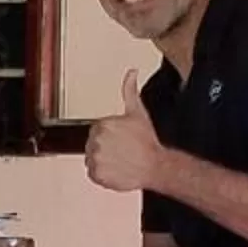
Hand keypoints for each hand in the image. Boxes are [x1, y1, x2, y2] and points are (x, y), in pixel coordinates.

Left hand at [82, 73, 166, 195]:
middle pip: (92, 144)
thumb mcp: (138, 112)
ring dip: (103, 160)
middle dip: (106, 147)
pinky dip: (102, 173)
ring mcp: (95, 158)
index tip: (122, 140)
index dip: (111, 135)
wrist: (155, 166)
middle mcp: (96, 141)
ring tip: (120, 160)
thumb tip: (132, 72)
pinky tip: (116, 169)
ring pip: (92, 158)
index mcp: (103, 124)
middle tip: (123, 151)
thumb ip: (130, 90)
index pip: (97, 130)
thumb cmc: (147, 141)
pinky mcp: (96, 174)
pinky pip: (93, 173)